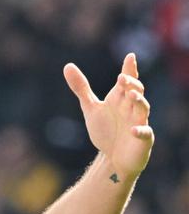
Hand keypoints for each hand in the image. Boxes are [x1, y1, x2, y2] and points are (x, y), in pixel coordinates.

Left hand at [63, 52, 153, 177]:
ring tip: (130, 95)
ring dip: (138, 101)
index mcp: (120, 99)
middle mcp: (132, 108)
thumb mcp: (91, 108)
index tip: (130, 56)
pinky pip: (145, 133)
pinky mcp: (143, 139)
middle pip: (136, 92)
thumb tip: (68, 66)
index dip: (129, 69)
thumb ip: (81, 88)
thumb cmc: (105, 130)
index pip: (127, 81)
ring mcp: (139, 122)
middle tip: (121, 78)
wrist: (112, 157)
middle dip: (131, 84)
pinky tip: (132, 130)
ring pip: (143, 108)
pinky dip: (140, 131)